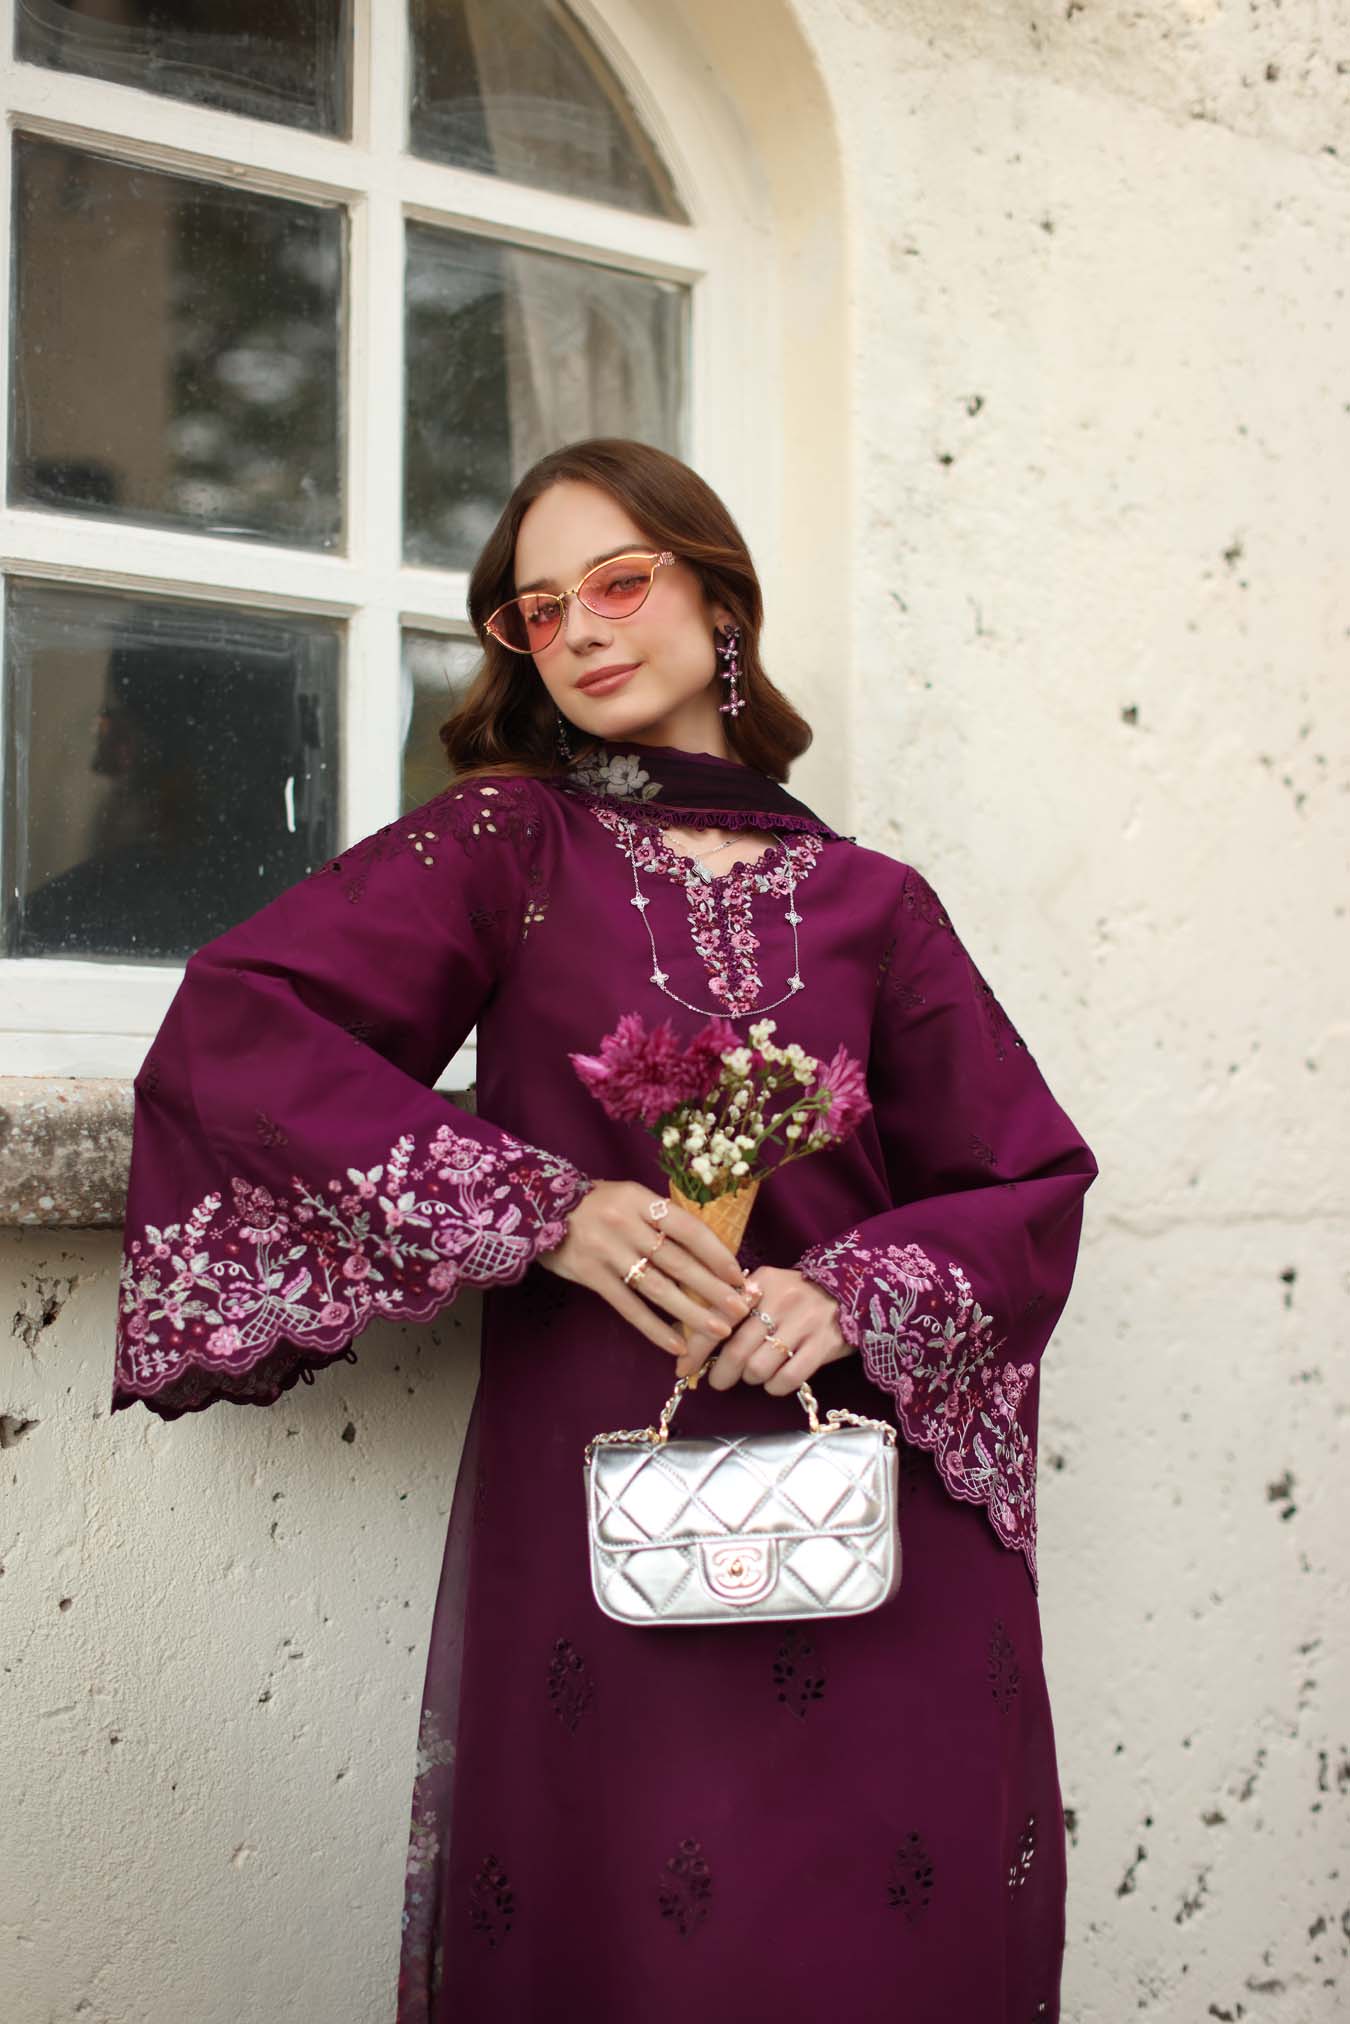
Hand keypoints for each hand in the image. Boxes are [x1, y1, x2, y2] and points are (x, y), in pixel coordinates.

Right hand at [538, 1180, 757, 1360]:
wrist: (538, 1208)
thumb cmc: (596, 1204)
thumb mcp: (629, 1197)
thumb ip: (660, 1218)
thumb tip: (707, 1249)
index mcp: (640, 1200)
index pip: (688, 1229)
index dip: (716, 1253)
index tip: (738, 1274)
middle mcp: (626, 1225)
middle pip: (678, 1262)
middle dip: (712, 1288)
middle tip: (739, 1309)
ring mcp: (607, 1253)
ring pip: (658, 1288)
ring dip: (691, 1312)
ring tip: (717, 1330)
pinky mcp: (591, 1277)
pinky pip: (629, 1307)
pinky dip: (654, 1328)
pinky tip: (676, 1344)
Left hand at [676, 1265, 855, 1395]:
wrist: (853, 1290)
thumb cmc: (798, 1294)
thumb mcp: (766, 1287)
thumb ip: (735, 1306)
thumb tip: (694, 1343)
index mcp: (760, 1283)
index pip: (718, 1317)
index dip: (696, 1348)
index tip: (683, 1369)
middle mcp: (781, 1300)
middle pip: (737, 1350)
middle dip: (721, 1373)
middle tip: (718, 1381)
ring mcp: (805, 1323)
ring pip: (760, 1368)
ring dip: (751, 1378)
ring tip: (755, 1373)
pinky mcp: (824, 1345)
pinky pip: (788, 1379)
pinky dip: (775, 1387)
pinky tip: (774, 1382)